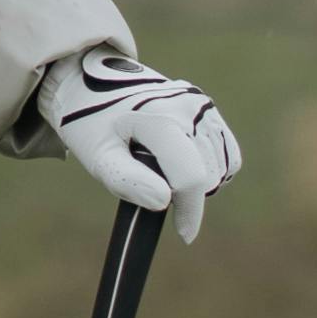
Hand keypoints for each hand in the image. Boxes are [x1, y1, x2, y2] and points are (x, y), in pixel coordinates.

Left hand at [30, 35, 240, 239]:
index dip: (190, 213)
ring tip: (163, 171)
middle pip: (209, 175)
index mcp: (159, 119)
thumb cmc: (91, 125)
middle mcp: (188, 107)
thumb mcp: (99, 156)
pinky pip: (227, 151)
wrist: (90, 83)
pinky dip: (213, 166)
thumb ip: (127, 181)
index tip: (184, 234)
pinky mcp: (206, 105)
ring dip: (201, 180)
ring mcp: (200, 103)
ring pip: (223, 165)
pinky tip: (183, 164)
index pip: (191, 177)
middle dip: (186, 193)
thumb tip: (164, 201)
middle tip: (151, 183)